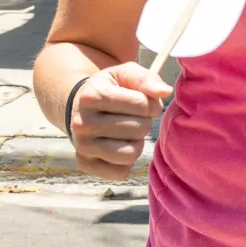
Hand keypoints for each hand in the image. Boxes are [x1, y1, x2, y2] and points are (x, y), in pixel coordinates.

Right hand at [66, 63, 170, 179]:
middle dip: (143, 122)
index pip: (142, 104)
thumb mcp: (124, 74)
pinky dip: (126, 162)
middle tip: (133, 118)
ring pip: (131, 153)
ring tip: (127, 132)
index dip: (151, 104)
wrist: (80, 108)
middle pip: (139, 129)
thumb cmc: (111, 89)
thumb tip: (165, 92)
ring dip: (137, 143)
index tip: (144, 102)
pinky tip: (119, 146)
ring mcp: (82, 146)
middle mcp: (82, 123)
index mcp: (92, 96)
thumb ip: (146, 78)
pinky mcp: (85, 164)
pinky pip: (121, 172)